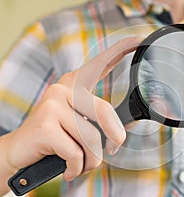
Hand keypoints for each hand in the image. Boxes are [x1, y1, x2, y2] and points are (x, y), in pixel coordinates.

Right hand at [1, 37, 139, 186]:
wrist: (19, 152)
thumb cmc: (55, 138)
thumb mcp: (79, 125)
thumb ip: (97, 122)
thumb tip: (123, 131)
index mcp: (74, 84)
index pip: (100, 65)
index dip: (120, 51)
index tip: (138, 40)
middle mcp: (63, 88)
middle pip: (104, 111)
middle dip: (115, 137)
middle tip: (113, 149)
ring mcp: (53, 103)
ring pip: (91, 137)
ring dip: (91, 159)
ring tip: (81, 164)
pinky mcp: (45, 124)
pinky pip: (75, 152)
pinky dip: (76, 167)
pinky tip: (68, 170)